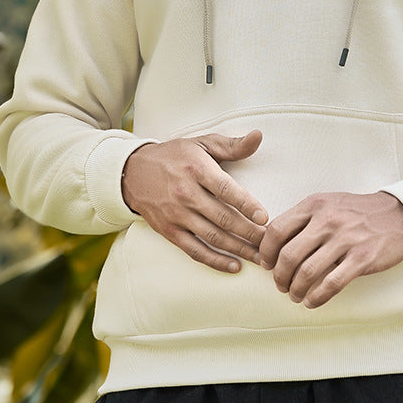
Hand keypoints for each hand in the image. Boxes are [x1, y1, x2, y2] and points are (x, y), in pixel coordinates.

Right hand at [121, 130, 268, 273]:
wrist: (133, 172)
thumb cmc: (175, 156)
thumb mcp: (202, 143)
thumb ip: (232, 145)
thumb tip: (258, 136)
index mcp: (197, 169)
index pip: (226, 189)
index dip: (247, 205)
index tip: (265, 217)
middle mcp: (186, 193)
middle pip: (223, 218)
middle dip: (249, 233)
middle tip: (270, 243)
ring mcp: (177, 214)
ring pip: (212, 237)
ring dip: (239, 250)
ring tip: (260, 258)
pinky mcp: (169, 231)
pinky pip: (195, 250)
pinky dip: (215, 261)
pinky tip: (234, 266)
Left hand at [258, 191, 402, 308]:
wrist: (398, 214)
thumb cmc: (356, 212)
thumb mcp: (327, 204)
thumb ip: (302, 219)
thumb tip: (272, 242)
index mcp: (314, 205)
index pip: (277, 230)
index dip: (266, 252)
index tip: (266, 265)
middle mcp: (327, 220)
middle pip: (288, 255)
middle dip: (279, 277)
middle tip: (280, 285)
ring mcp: (345, 239)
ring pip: (307, 272)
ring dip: (296, 290)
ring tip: (295, 295)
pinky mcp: (362, 258)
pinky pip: (331, 284)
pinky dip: (316, 297)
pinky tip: (312, 301)